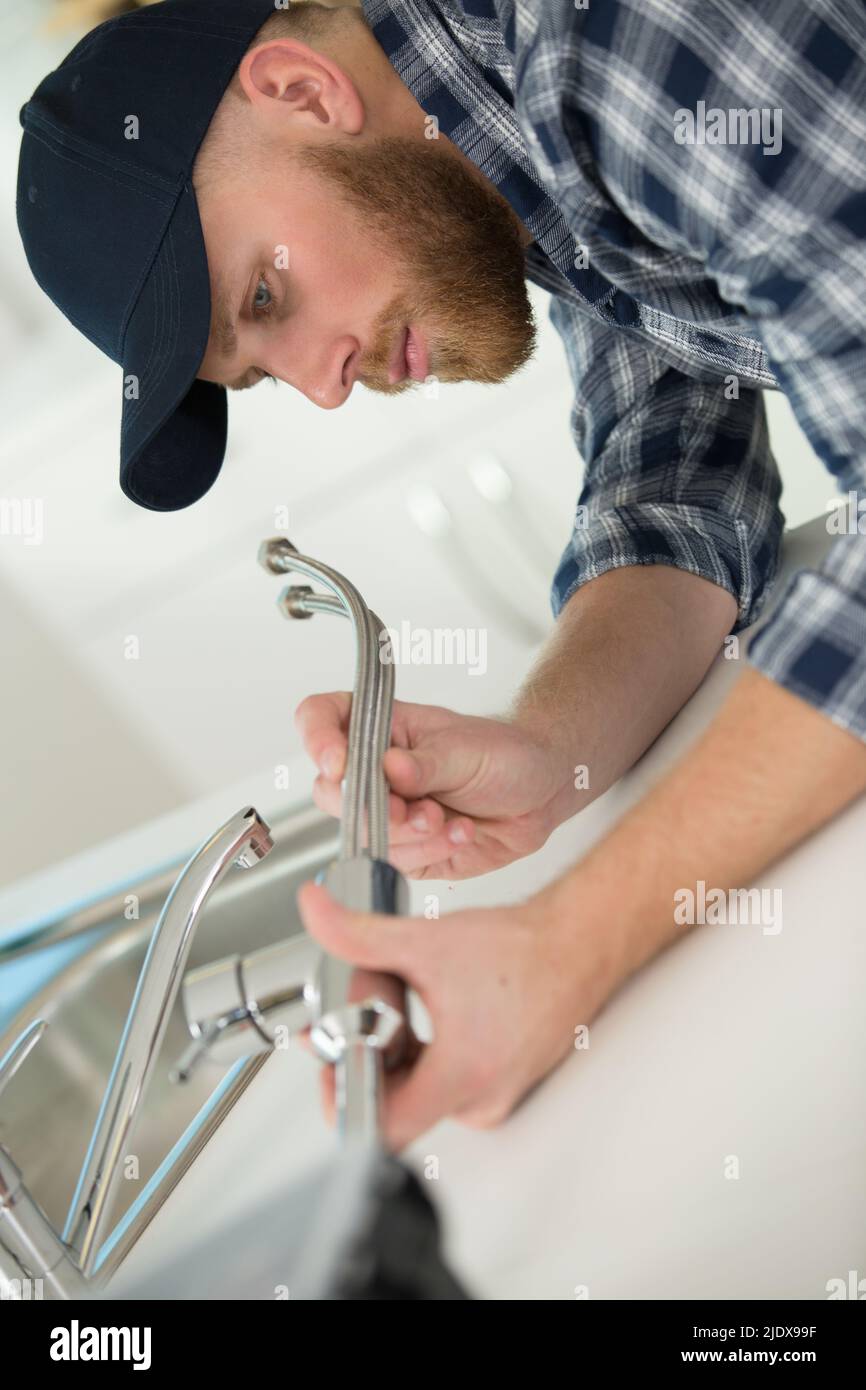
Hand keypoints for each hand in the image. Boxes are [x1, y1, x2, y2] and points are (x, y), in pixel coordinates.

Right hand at [294, 694, 572, 878]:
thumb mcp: (467, 749)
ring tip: (449, 821)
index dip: (317, 740)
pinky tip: (461, 833)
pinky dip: (431, 851)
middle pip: (329, 791)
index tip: (339, 764)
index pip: (320, 718)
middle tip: (409, 809)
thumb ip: (426, 764)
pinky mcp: (406, 849)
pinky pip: (397, 861)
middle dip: (371, 809)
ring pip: (362, 834)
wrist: (541, 793)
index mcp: (380, 727)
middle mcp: (373, 769)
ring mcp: (386, 811)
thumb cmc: (504, 753)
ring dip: (408, 834)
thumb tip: (389, 768)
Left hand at [296, 876, 618, 1147]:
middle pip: (396, 1104)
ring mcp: (494, 1093)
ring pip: (421, 1091)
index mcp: (462, 1075)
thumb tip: (317, 915)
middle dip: (367, 1060)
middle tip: (356, 1020)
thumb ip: (358, 933)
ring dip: (395, 1053)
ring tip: (394, 1010)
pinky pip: (446, 1081)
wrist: (577, 941)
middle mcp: (481, 1097)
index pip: (384, 1127)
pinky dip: (424, 1051)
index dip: (346, 1098)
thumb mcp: (426, 941)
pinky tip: (424, 1012)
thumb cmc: (525, 951)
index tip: (334, 1062)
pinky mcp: (501, 1081)